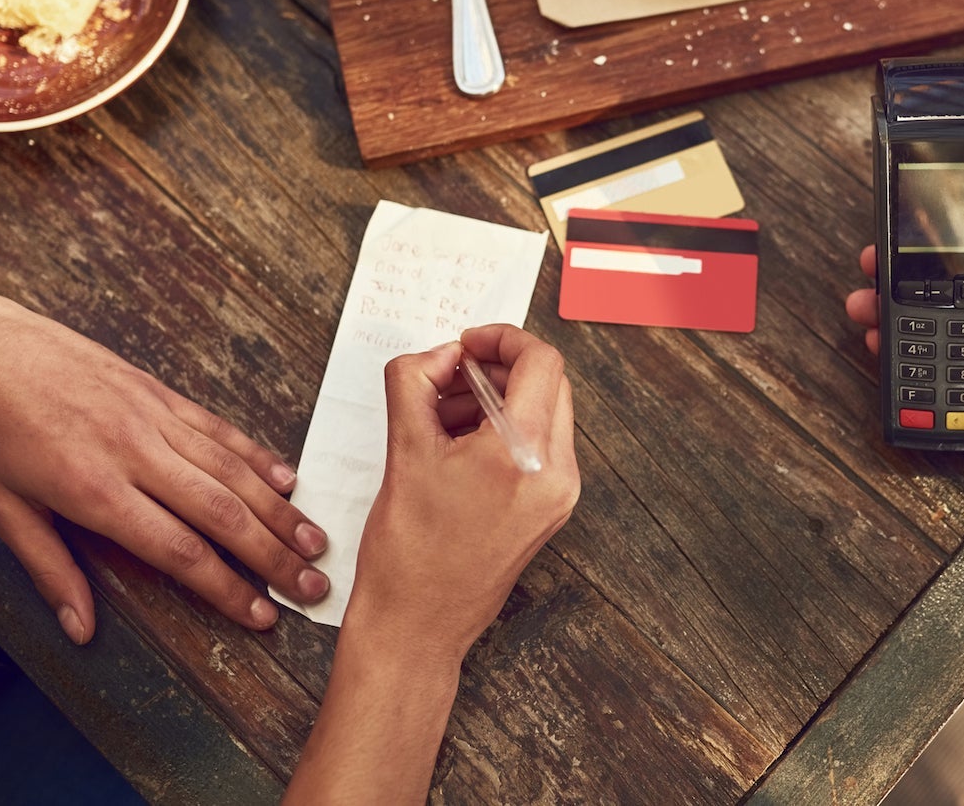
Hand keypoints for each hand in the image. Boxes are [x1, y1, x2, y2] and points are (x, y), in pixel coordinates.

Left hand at [0, 272, 328, 643]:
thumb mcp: (1, 511)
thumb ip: (50, 571)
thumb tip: (81, 630)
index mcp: (96, 491)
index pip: (180, 551)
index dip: (228, 588)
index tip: (263, 616)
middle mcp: (137, 453)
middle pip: (223, 513)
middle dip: (274, 555)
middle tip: (315, 585)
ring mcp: (154, 417)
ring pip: (233, 470)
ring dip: (279, 510)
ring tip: (314, 542)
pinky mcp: (160, 392)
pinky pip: (219, 429)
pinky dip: (258, 456)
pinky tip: (287, 479)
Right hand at [344, 325, 578, 664]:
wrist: (416, 625)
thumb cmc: (407, 549)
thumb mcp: (403, 449)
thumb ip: (416, 381)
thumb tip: (440, 355)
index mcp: (524, 454)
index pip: (541, 362)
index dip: (501, 339)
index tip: (465, 345)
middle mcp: (556, 474)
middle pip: (548, 384)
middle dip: (497, 369)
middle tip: (449, 377)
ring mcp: (560, 496)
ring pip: (545, 414)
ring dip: (499, 399)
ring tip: (444, 416)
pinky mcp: (551, 511)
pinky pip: (540, 448)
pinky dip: (505, 431)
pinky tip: (459, 445)